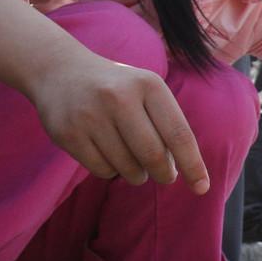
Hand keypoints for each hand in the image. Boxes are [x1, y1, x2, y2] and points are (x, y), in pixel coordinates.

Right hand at [28, 54, 210, 193]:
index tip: (202, 188)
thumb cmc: (119, 89)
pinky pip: (102, 171)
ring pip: (127, 168)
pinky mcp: (68, 133)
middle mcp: (119, 97)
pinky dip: (112, 171)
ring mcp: (91, 115)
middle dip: (163, 174)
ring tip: (134, 160)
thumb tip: (183, 170)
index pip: (179, 134)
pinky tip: (109, 154)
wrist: (59, 72)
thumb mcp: (148, 93)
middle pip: (153, 156)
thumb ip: (168, 126)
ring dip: (137, 174)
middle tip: (165, 176)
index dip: (193, 165)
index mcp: (148, 85)